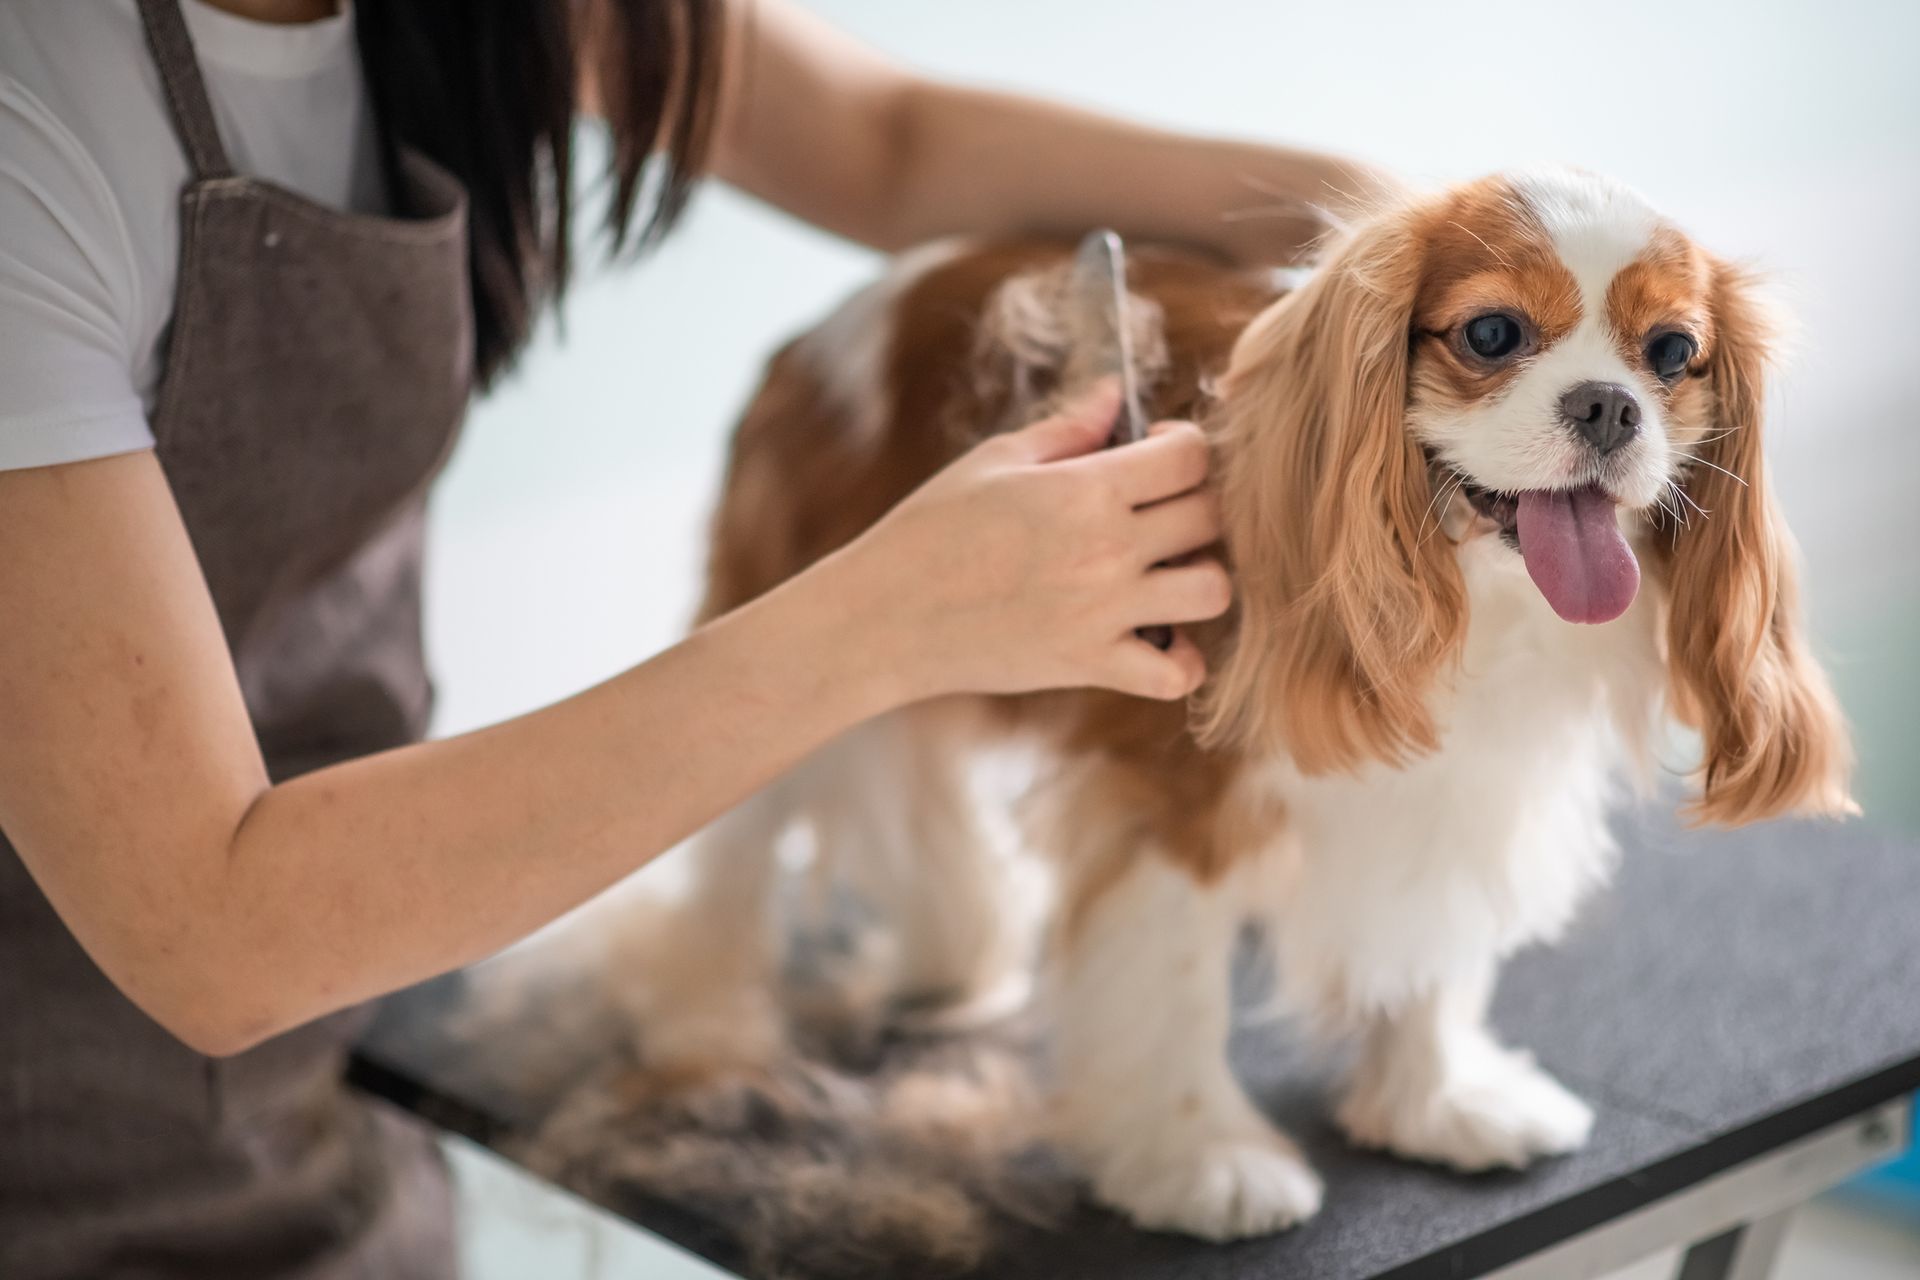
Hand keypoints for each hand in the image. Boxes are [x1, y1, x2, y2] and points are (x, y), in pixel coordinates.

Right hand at [835, 382, 1230, 701]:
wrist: (886, 616)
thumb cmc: (931, 529)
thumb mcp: (995, 462)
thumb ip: (1068, 428)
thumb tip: (1117, 393)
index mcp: (1084, 489)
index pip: (1189, 456)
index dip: (1183, 445)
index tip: (1156, 453)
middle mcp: (1106, 550)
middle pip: (1210, 517)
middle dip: (1196, 504)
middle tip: (1160, 511)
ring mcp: (1103, 612)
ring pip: (1213, 591)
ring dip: (1202, 577)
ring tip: (1165, 572)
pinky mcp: (1090, 665)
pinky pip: (1175, 674)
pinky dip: (1180, 660)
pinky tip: (1156, 637)